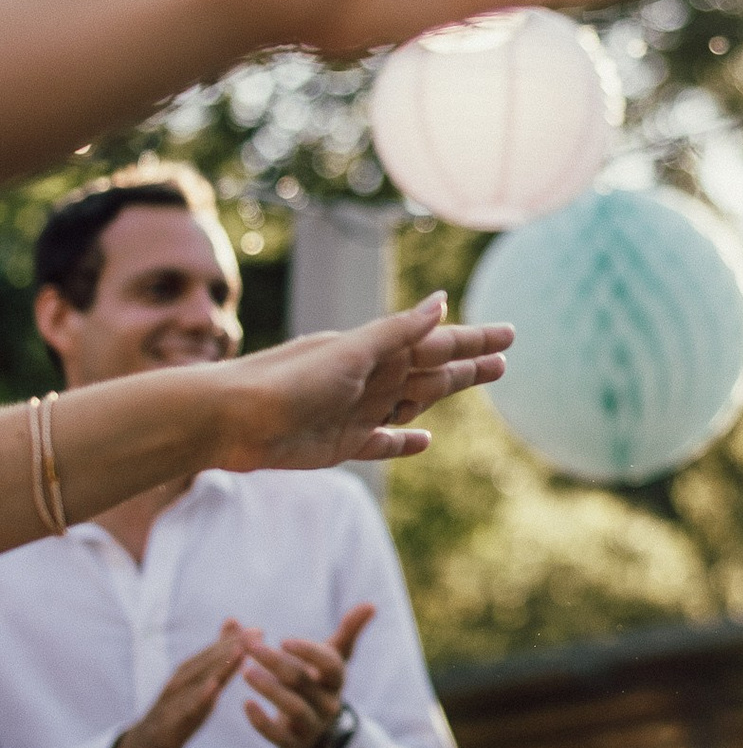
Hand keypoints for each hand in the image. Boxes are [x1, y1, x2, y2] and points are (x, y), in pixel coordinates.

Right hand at [108, 624, 248, 747]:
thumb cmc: (176, 711)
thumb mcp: (194, 686)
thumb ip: (214, 659)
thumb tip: (232, 625)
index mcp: (186, 675)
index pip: (211, 654)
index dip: (234, 641)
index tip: (259, 631)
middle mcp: (178, 684)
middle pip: (205, 663)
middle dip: (231, 647)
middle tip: (256, 636)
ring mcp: (172, 703)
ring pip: (196, 682)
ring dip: (218, 666)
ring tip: (239, 652)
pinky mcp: (169, 725)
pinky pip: (185, 711)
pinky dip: (198, 699)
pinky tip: (214, 689)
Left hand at [207, 293, 511, 469]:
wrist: (228, 420)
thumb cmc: (287, 380)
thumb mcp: (350, 353)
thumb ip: (398, 332)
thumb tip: (443, 303)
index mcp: (375, 352)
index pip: (438, 342)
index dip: (474, 339)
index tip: (510, 334)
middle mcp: (371, 379)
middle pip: (433, 373)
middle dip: (469, 365)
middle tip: (504, 360)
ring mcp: (359, 412)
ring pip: (415, 403)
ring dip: (445, 395)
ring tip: (474, 385)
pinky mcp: (342, 444)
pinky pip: (384, 443)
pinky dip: (404, 442)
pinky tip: (423, 441)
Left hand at [243, 605, 372, 747]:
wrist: (317, 729)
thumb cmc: (320, 683)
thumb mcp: (334, 657)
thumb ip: (349, 631)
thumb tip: (371, 605)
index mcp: (336, 680)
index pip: (330, 665)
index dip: (309, 652)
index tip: (283, 639)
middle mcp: (329, 703)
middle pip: (303, 682)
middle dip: (275, 662)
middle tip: (250, 646)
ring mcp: (312, 724)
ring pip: (293, 708)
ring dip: (269, 689)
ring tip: (245, 671)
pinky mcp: (294, 742)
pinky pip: (278, 736)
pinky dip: (261, 721)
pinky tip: (245, 704)